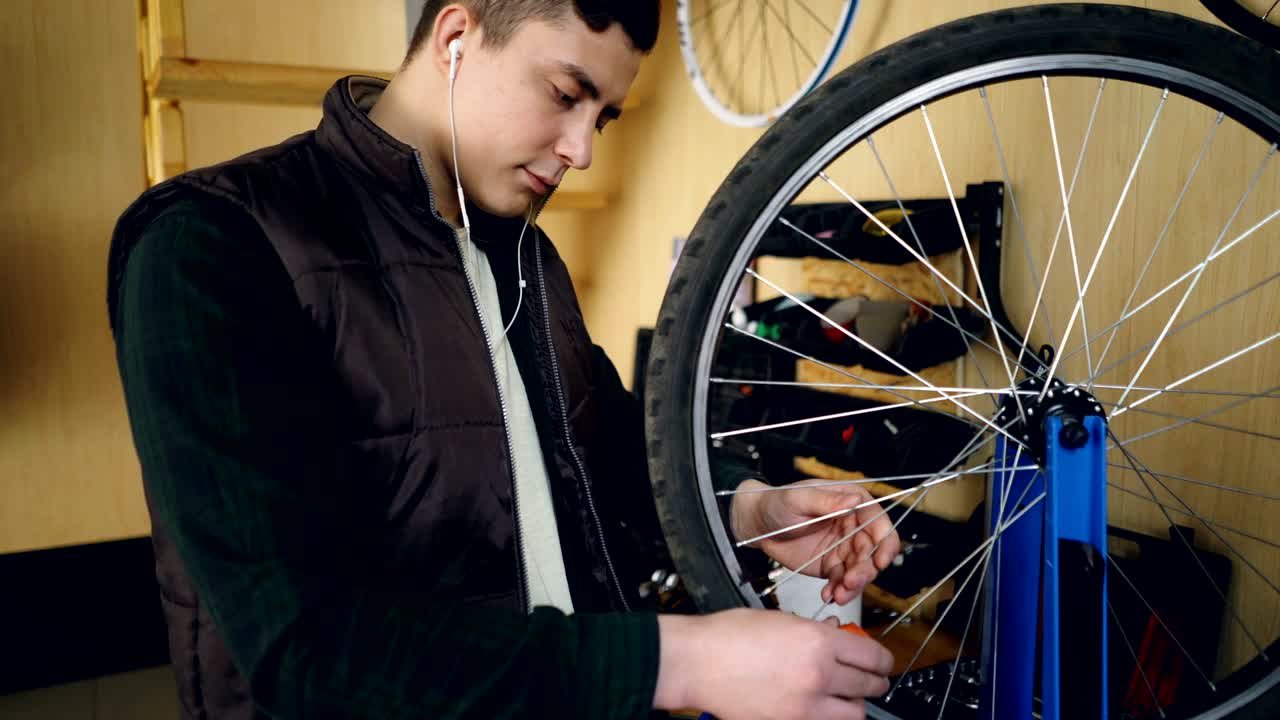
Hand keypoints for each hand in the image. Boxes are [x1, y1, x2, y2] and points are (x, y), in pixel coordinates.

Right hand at [654, 609, 893, 719]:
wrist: (697, 662)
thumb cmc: (729, 636)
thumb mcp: (779, 619)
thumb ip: (813, 631)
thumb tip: (835, 637)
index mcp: (818, 641)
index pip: (872, 655)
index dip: (884, 660)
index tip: (884, 662)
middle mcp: (819, 674)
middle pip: (869, 686)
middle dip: (875, 682)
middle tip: (873, 680)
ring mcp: (806, 705)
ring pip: (855, 713)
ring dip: (856, 704)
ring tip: (848, 697)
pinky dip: (831, 717)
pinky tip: (822, 708)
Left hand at [731, 479, 900, 605]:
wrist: (757, 525)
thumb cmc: (777, 503)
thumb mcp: (798, 498)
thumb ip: (826, 500)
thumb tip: (855, 500)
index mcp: (851, 502)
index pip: (878, 522)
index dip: (885, 542)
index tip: (881, 561)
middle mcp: (853, 525)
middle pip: (872, 551)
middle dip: (865, 570)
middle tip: (850, 581)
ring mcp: (844, 548)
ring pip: (860, 570)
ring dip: (853, 585)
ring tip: (838, 594)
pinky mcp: (832, 566)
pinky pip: (842, 581)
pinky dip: (838, 590)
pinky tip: (829, 595)